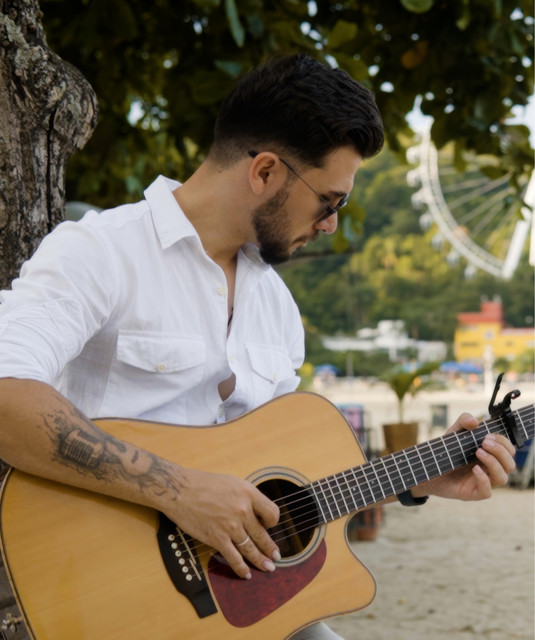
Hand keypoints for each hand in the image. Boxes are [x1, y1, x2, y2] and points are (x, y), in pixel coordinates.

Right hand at [163, 468, 279, 578]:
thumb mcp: (232, 483)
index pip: (272, 512)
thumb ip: (245, 497)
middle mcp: (242, 510)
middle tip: (276, 556)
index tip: (269, 526)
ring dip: (260, 560)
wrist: (179, 490)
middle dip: (270, 548)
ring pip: (250, 548)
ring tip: (268, 567)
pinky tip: (246, 574)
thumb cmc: (203, 483)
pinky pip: (234, 557)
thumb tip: (254, 512)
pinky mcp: (217, 538)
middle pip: (262, 534)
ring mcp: (230, 526)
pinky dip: (241, 568)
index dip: (272, 521)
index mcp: (248, 493)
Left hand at [416, 413, 516, 501]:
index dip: (504, 443)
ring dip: (494, 463)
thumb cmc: (446, 451)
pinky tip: (475, 468)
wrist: (428, 468)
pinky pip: (487, 492)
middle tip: (484, 442)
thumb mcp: (454, 432)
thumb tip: (475, 422)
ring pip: (502, 478)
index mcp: (491, 456)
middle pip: (510, 465)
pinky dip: (484, 479)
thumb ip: (464, 421)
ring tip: (478, 452)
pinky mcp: (472, 493)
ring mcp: (482, 483)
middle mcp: (490, 470)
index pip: (509, 451)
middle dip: (500, 452)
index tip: (489, 435)